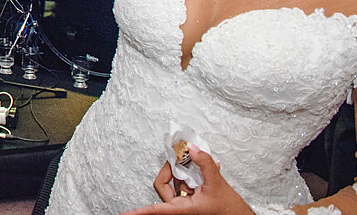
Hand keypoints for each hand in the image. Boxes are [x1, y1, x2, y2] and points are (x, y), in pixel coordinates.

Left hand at [120, 148, 252, 214]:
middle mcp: (181, 210)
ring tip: (194, 164)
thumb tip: (193, 149)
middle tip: (178, 159)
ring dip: (181, 175)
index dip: (139, 212)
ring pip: (174, 188)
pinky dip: (190, 179)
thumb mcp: (218, 184)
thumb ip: (204, 164)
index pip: (155, 210)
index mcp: (183, 210)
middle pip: (163, 188)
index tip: (124, 214)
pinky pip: (184, 189)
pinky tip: (202, 172)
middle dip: (169, 172)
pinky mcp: (192, 205)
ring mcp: (186, 207)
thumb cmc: (231, 211)